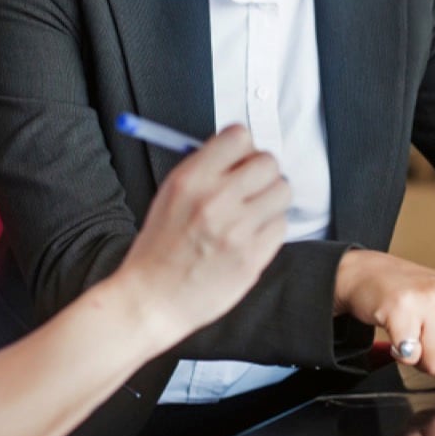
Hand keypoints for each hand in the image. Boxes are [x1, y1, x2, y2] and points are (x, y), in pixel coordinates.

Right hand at [118, 125, 288, 341]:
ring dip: (270, 199)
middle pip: (268, 162)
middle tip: (251, 187)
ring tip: (251, 214)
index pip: (239, 136)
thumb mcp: (170, 194)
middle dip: (262, 172)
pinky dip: (270, 229)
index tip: (241, 159)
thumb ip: (205, 169)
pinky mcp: (252, 257)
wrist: (152, 299)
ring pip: (282, 192)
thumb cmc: (160, 248)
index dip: (243, 147)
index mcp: (191, 179)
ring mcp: (237, 230)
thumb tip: (241, 151)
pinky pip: (281, 226)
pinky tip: (249, 237)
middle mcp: (216, 199)